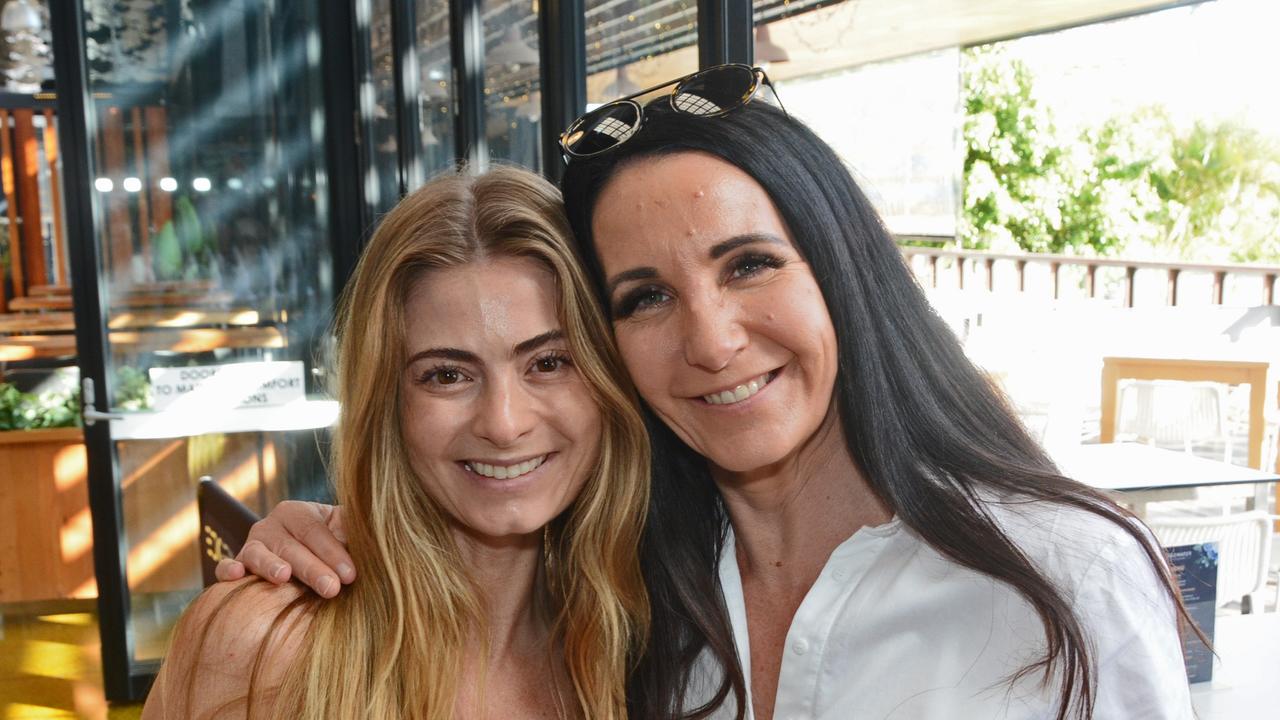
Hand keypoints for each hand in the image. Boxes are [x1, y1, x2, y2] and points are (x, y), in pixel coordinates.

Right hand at [213, 501, 353, 597]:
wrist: (303, 562)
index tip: (351, 575)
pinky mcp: (236, 566)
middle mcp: (271, 526)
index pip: (315, 531)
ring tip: (285, 576)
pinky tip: (237, 575)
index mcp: (297, 513)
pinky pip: (226, 566)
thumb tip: (376, 532)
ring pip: (258, 554)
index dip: (334, 552)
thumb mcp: (344, 533)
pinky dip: (228, 570)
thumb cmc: (332, 547)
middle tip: (332, 589)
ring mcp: (251, 547)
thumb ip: (354, 531)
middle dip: (313, 568)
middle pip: (291, 546)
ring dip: (271, 565)